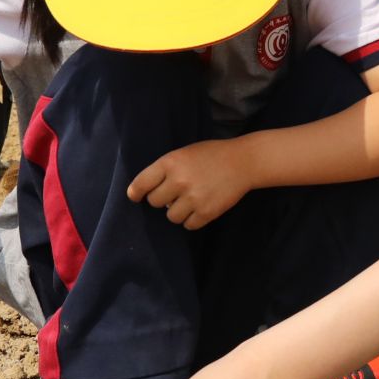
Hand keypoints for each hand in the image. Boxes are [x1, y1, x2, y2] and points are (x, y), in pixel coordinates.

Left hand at [127, 138, 252, 229]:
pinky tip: (200, 208)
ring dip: (178, 211)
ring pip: (170, 217)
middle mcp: (179, 181)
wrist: (243, 162)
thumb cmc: (211, 155)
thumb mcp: (184, 153)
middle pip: (154, 202)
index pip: (141, 184)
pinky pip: (188, 225)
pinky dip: (192, 220)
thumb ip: (165, 169)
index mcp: (171, 162)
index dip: (136, 192)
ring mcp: (193, 198)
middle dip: (162, 199)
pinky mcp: (207, 212)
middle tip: (175, 193)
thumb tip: (147, 193)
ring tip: (190, 200)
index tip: (136, 197)